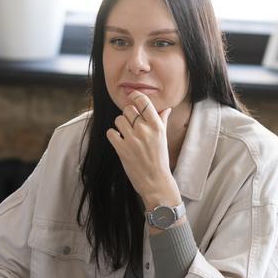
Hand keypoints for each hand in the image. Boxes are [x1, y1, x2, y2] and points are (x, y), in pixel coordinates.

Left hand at [106, 90, 179, 207]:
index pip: (143, 101)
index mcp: (156, 126)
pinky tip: (119, 141)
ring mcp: (132, 139)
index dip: (135, 96)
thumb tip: (166, 108)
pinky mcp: (121, 149)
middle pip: (128, 109)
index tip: (132, 97)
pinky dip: (113, 136)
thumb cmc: (160, 159)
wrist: (155, 181)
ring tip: (126, 134)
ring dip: (120, 125)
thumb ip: (162, 121)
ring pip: (118, 120)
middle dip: (127, 115)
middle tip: (131, 125)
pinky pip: (111, 133)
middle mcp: (144, 130)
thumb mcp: (163, 138)